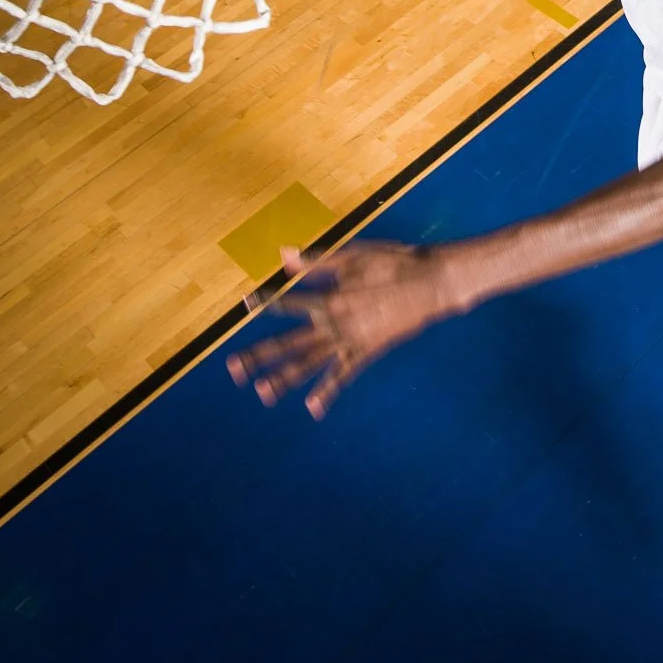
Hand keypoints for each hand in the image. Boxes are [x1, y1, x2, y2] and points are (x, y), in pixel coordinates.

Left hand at [227, 241, 450, 418]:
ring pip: (310, 363)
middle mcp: (332, 324)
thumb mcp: (353, 256)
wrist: (429, 283)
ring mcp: (348, 342)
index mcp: (328, 298)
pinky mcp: (366, 352)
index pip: (287, 302)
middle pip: (288, 343)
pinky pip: (343, 375)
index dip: (264, 303)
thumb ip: (317, 261)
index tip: (244, 304)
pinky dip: (328, 391)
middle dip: (259, 355)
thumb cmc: (392, 263)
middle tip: (233, 369)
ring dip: (284, 378)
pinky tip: (313, 408)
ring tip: (262, 393)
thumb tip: (283, 255)